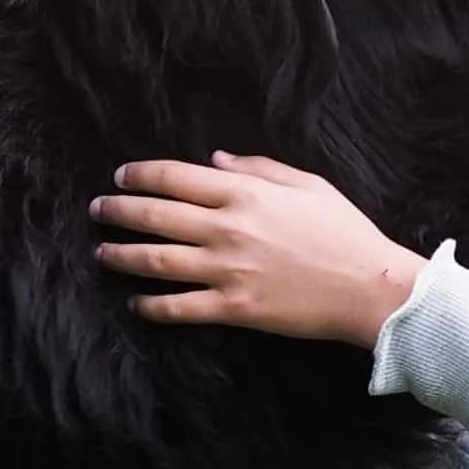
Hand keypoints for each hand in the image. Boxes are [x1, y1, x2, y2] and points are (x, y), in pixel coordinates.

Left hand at [89, 151, 426, 348]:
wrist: (372, 288)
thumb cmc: (345, 233)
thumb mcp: (307, 184)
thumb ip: (258, 168)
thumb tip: (214, 160)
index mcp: (244, 194)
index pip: (174, 178)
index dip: (140, 175)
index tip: (120, 177)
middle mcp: (227, 229)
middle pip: (154, 216)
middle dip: (117, 211)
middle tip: (97, 210)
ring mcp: (227, 270)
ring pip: (156, 260)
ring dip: (121, 256)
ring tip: (101, 253)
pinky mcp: (234, 308)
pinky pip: (180, 307)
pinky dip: (152, 305)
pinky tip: (136, 302)